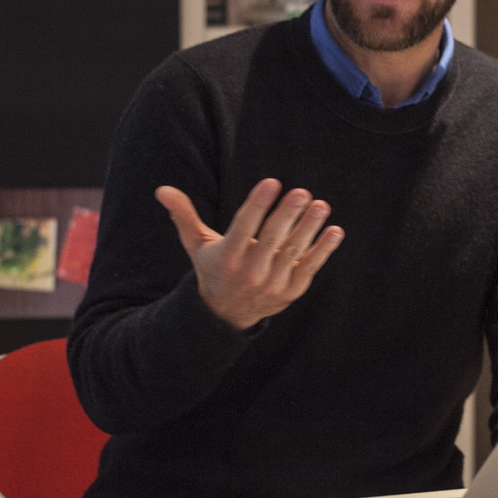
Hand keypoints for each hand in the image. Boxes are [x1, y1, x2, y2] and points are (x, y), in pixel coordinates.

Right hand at [156, 179, 343, 329]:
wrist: (226, 315)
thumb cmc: (213, 269)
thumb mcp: (197, 245)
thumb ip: (184, 216)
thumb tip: (162, 189)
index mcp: (227, 258)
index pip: (244, 228)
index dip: (258, 205)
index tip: (271, 182)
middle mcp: (250, 272)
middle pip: (271, 239)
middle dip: (287, 215)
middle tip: (302, 192)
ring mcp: (272, 284)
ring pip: (293, 252)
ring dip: (309, 228)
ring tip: (321, 205)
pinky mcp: (291, 291)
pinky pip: (309, 268)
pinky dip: (323, 250)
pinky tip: (335, 230)